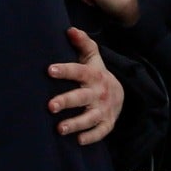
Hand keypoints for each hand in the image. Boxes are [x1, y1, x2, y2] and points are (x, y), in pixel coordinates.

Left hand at [47, 28, 123, 144]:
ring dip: (75, 124)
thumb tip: (70, 30)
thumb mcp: (92, 58)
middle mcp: (98, 93)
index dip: (65, 70)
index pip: (79, 72)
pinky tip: (78, 140)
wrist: (120, 94)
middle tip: (49, 106)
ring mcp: (103, 109)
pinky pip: (101, 132)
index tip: (50, 70)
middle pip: (81, 97)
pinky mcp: (107, 123)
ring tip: (59, 129)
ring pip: (90, 118)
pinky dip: (91, 137)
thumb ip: (83, 43)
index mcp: (93, 75)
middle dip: (66, 101)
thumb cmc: (96, 74)